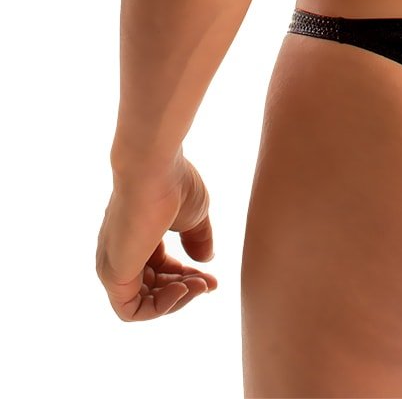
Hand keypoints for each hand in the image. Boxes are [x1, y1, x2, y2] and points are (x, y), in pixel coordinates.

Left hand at [97, 155, 218, 320]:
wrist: (153, 168)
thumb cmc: (173, 183)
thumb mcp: (194, 214)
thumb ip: (198, 239)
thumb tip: (205, 261)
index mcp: (138, 235)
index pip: (160, 269)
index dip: (187, 277)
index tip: (212, 278)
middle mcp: (121, 252)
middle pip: (153, 288)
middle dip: (185, 290)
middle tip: (209, 284)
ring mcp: (113, 264)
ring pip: (143, 302)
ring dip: (176, 300)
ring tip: (200, 285)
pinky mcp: (112, 275)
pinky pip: (131, 310)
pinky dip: (159, 308)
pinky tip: (182, 289)